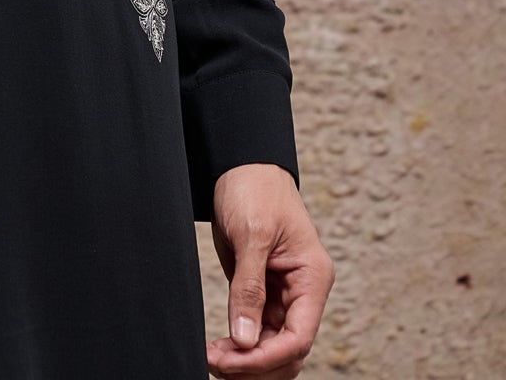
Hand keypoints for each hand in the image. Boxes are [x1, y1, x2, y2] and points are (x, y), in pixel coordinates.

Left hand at [205, 163, 334, 376]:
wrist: (242, 164)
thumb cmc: (255, 188)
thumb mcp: (252, 234)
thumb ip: (249, 288)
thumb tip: (245, 339)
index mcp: (311, 278)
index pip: (299, 337)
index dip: (268, 357)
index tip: (233, 360)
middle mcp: (302, 293)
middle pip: (288, 351)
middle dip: (254, 364)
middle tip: (215, 362)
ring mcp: (282, 295)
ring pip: (272, 347)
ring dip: (245, 360)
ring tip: (212, 358)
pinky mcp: (262, 292)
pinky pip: (258, 332)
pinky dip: (240, 346)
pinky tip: (219, 349)